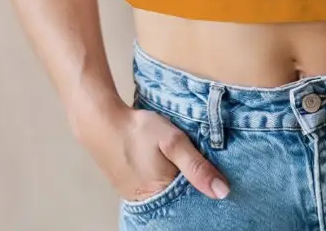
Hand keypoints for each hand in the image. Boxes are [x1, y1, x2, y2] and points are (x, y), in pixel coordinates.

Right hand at [76, 100, 229, 201]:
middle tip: (202, 166)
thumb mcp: (173, 142)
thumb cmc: (139, 131)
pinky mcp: (129, 187)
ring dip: (177, 181)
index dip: (206, 189)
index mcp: (161, 196)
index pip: (193, 202)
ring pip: (167, 193)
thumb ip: (196, 166)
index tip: (220, 178)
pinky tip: (168, 165)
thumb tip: (223, 192)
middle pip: (179, 200)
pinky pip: (154, 189)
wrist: (102, 122)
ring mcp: (136, 196)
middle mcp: (148, 202)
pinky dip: (164, 179)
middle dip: (192, 186)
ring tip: (185, 164)